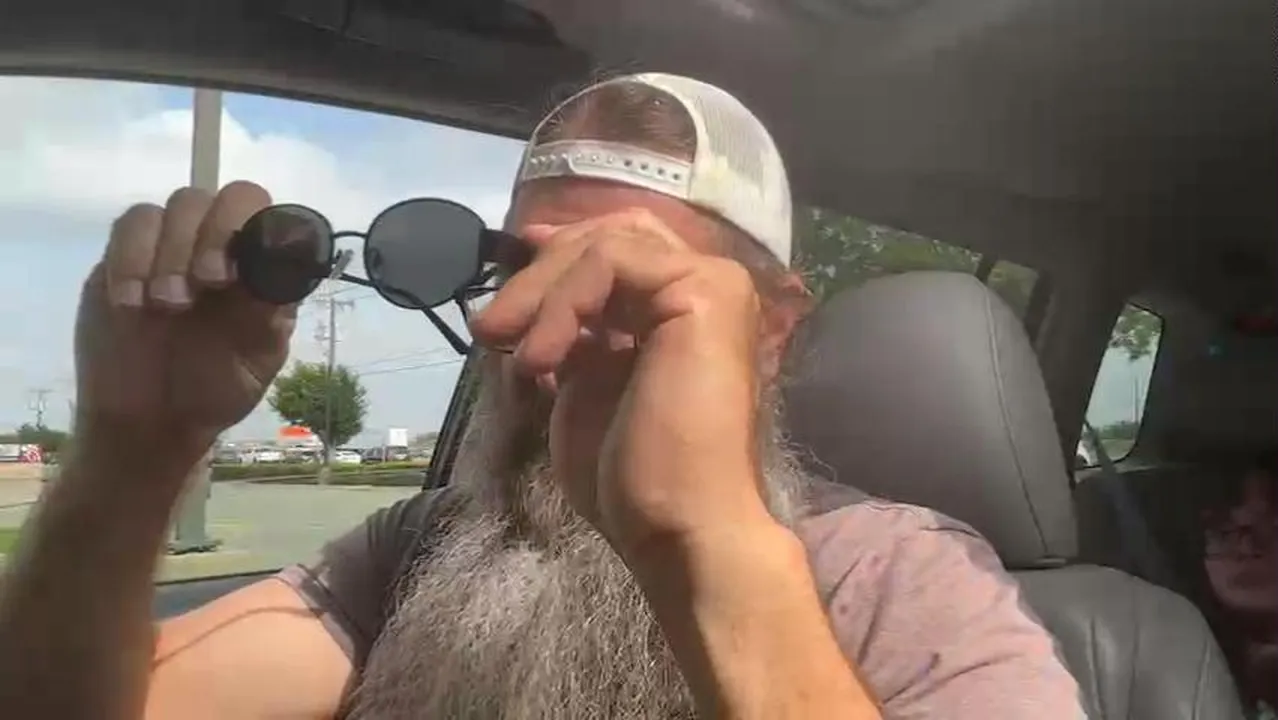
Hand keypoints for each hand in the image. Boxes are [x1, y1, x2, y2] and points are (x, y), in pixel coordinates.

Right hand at [73, 181, 292, 482]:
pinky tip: (132, 304)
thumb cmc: (215, 389)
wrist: (154, 420)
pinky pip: (128, 225)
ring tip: (168, 306)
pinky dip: (131, 259)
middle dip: (217, 233)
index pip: (274, 217)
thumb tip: (288, 260)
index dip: (261, 229)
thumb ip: (273, 313)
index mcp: (264, 270)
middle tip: (208, 283)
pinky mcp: (126, 255)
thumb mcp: (257, 362)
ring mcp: (174, 246)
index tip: (246, 271)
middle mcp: (223, 248)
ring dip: (173, 250)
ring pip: (178, 204)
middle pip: (229, 196)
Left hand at [470, 209, 775, 561]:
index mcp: (689, 310)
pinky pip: (609, 263)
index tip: (510, 273)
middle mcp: (712, 285)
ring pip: (605, 244)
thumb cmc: (638, 478)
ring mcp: (714, 284)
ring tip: (502, 344)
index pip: (625, 249)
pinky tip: (539, 360)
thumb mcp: (588, 387)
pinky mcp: (702, 292)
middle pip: (613, 236)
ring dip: (541, 292)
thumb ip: (578, 339)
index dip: (565, 251)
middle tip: (490, 326)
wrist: (680, 526)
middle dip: (542, 271)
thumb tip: (543, 306)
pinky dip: (561, 304)